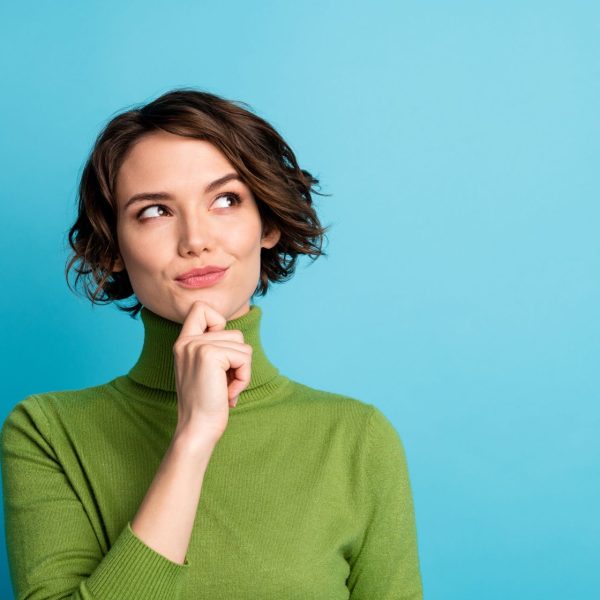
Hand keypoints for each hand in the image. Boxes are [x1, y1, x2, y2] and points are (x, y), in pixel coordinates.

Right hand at [172, 300, 251, 444]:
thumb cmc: (206, 404)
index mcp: (183, 342)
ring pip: (243, 346)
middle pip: (235, 333)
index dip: (219, 323)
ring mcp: (197, 346)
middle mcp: (187, 341)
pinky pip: (244, 358)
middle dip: (238, 360)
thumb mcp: (205, 370)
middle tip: (224, 382)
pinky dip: (244, 377)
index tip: (220, 354)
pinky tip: (229, 393)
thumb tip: (239, 338)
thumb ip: (214, 348)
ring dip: (242, 370)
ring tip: (226, 388)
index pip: (201, 308)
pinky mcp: (209, 354)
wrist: (197, 428)